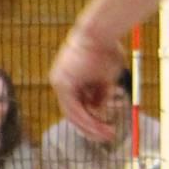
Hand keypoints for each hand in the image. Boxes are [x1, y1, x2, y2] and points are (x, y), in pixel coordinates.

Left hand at [52, 16, 132, 141]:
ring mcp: (60, 83)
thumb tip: (99, 108)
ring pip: (74, 114)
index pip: (79, 105)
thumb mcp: (106, 77)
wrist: (100, 32)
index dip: (94, 119)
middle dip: (92, 128)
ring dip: (91, 127)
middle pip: (74, 113)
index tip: (108, 127)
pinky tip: (100, 126)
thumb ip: (101, 93)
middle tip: (107, 137)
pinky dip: (87, 120)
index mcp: (70, 79)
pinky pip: (74, 109)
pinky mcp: (62, 84)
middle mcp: (61, 82)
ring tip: (108, 134)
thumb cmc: (106, 49)